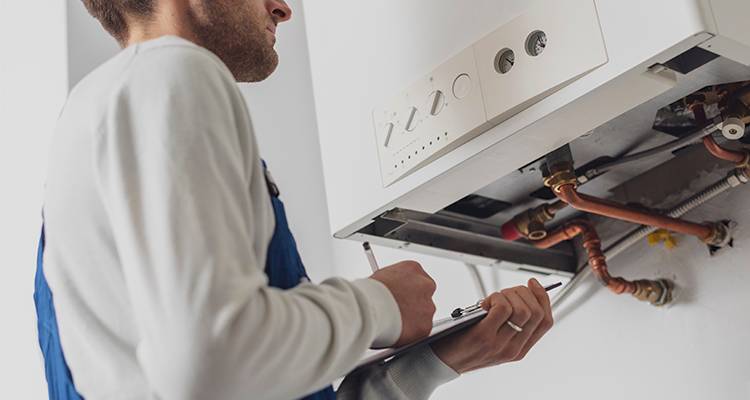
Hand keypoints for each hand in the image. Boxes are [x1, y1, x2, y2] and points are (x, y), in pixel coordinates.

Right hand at [370, 261, 436, 346]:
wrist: (369, 307)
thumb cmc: (369, 292)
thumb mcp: (381, 277)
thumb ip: (393, 283)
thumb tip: (390, 291)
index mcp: (414, 269)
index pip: (417, 278)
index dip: (407, 290)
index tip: (401, 296)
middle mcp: (425, 285)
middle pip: (423, 296)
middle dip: (413, 304)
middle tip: (399, 311)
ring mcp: (428, 306)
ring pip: (423, 315)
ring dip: (412, 319)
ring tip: (394, 323)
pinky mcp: (425, 326)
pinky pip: (420, 331)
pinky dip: (410, 334)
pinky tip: (397, 332)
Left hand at [430, 278, 553, 372]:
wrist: (441, 362)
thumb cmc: (465, 344)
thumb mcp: (495, 338)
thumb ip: (509, 323)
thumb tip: (522, 293)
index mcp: (520, 349)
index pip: (546, 322)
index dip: (543, 298)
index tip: (533, 284)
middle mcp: (514, 349)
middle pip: (536, 312)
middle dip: (523, 292)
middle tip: (505, 292)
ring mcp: (500, 344)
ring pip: (522, 309)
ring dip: (507, 295)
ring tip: (491, 300)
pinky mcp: (484, 336)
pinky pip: (502, 308)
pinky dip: (495, 298)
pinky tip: (484, 303)